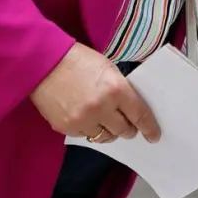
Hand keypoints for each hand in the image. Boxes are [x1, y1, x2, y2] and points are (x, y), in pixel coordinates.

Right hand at [29, 43, 159, 143]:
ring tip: (106, 123)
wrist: (44, 63)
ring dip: (109, 131)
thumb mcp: (108, 69)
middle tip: (127, 126)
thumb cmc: (78, 60)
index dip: (149, 128)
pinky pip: (86, 136)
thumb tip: (130, 108)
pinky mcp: (67, 128)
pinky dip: (89, 129)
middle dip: (128, 129)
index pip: (139, 115)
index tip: (154, 136)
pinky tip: (86, 118)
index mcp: (116, 90)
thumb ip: (121, 89)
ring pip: (105, 137)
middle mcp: (102, 108)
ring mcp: (83, 120)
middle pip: (123, 130)